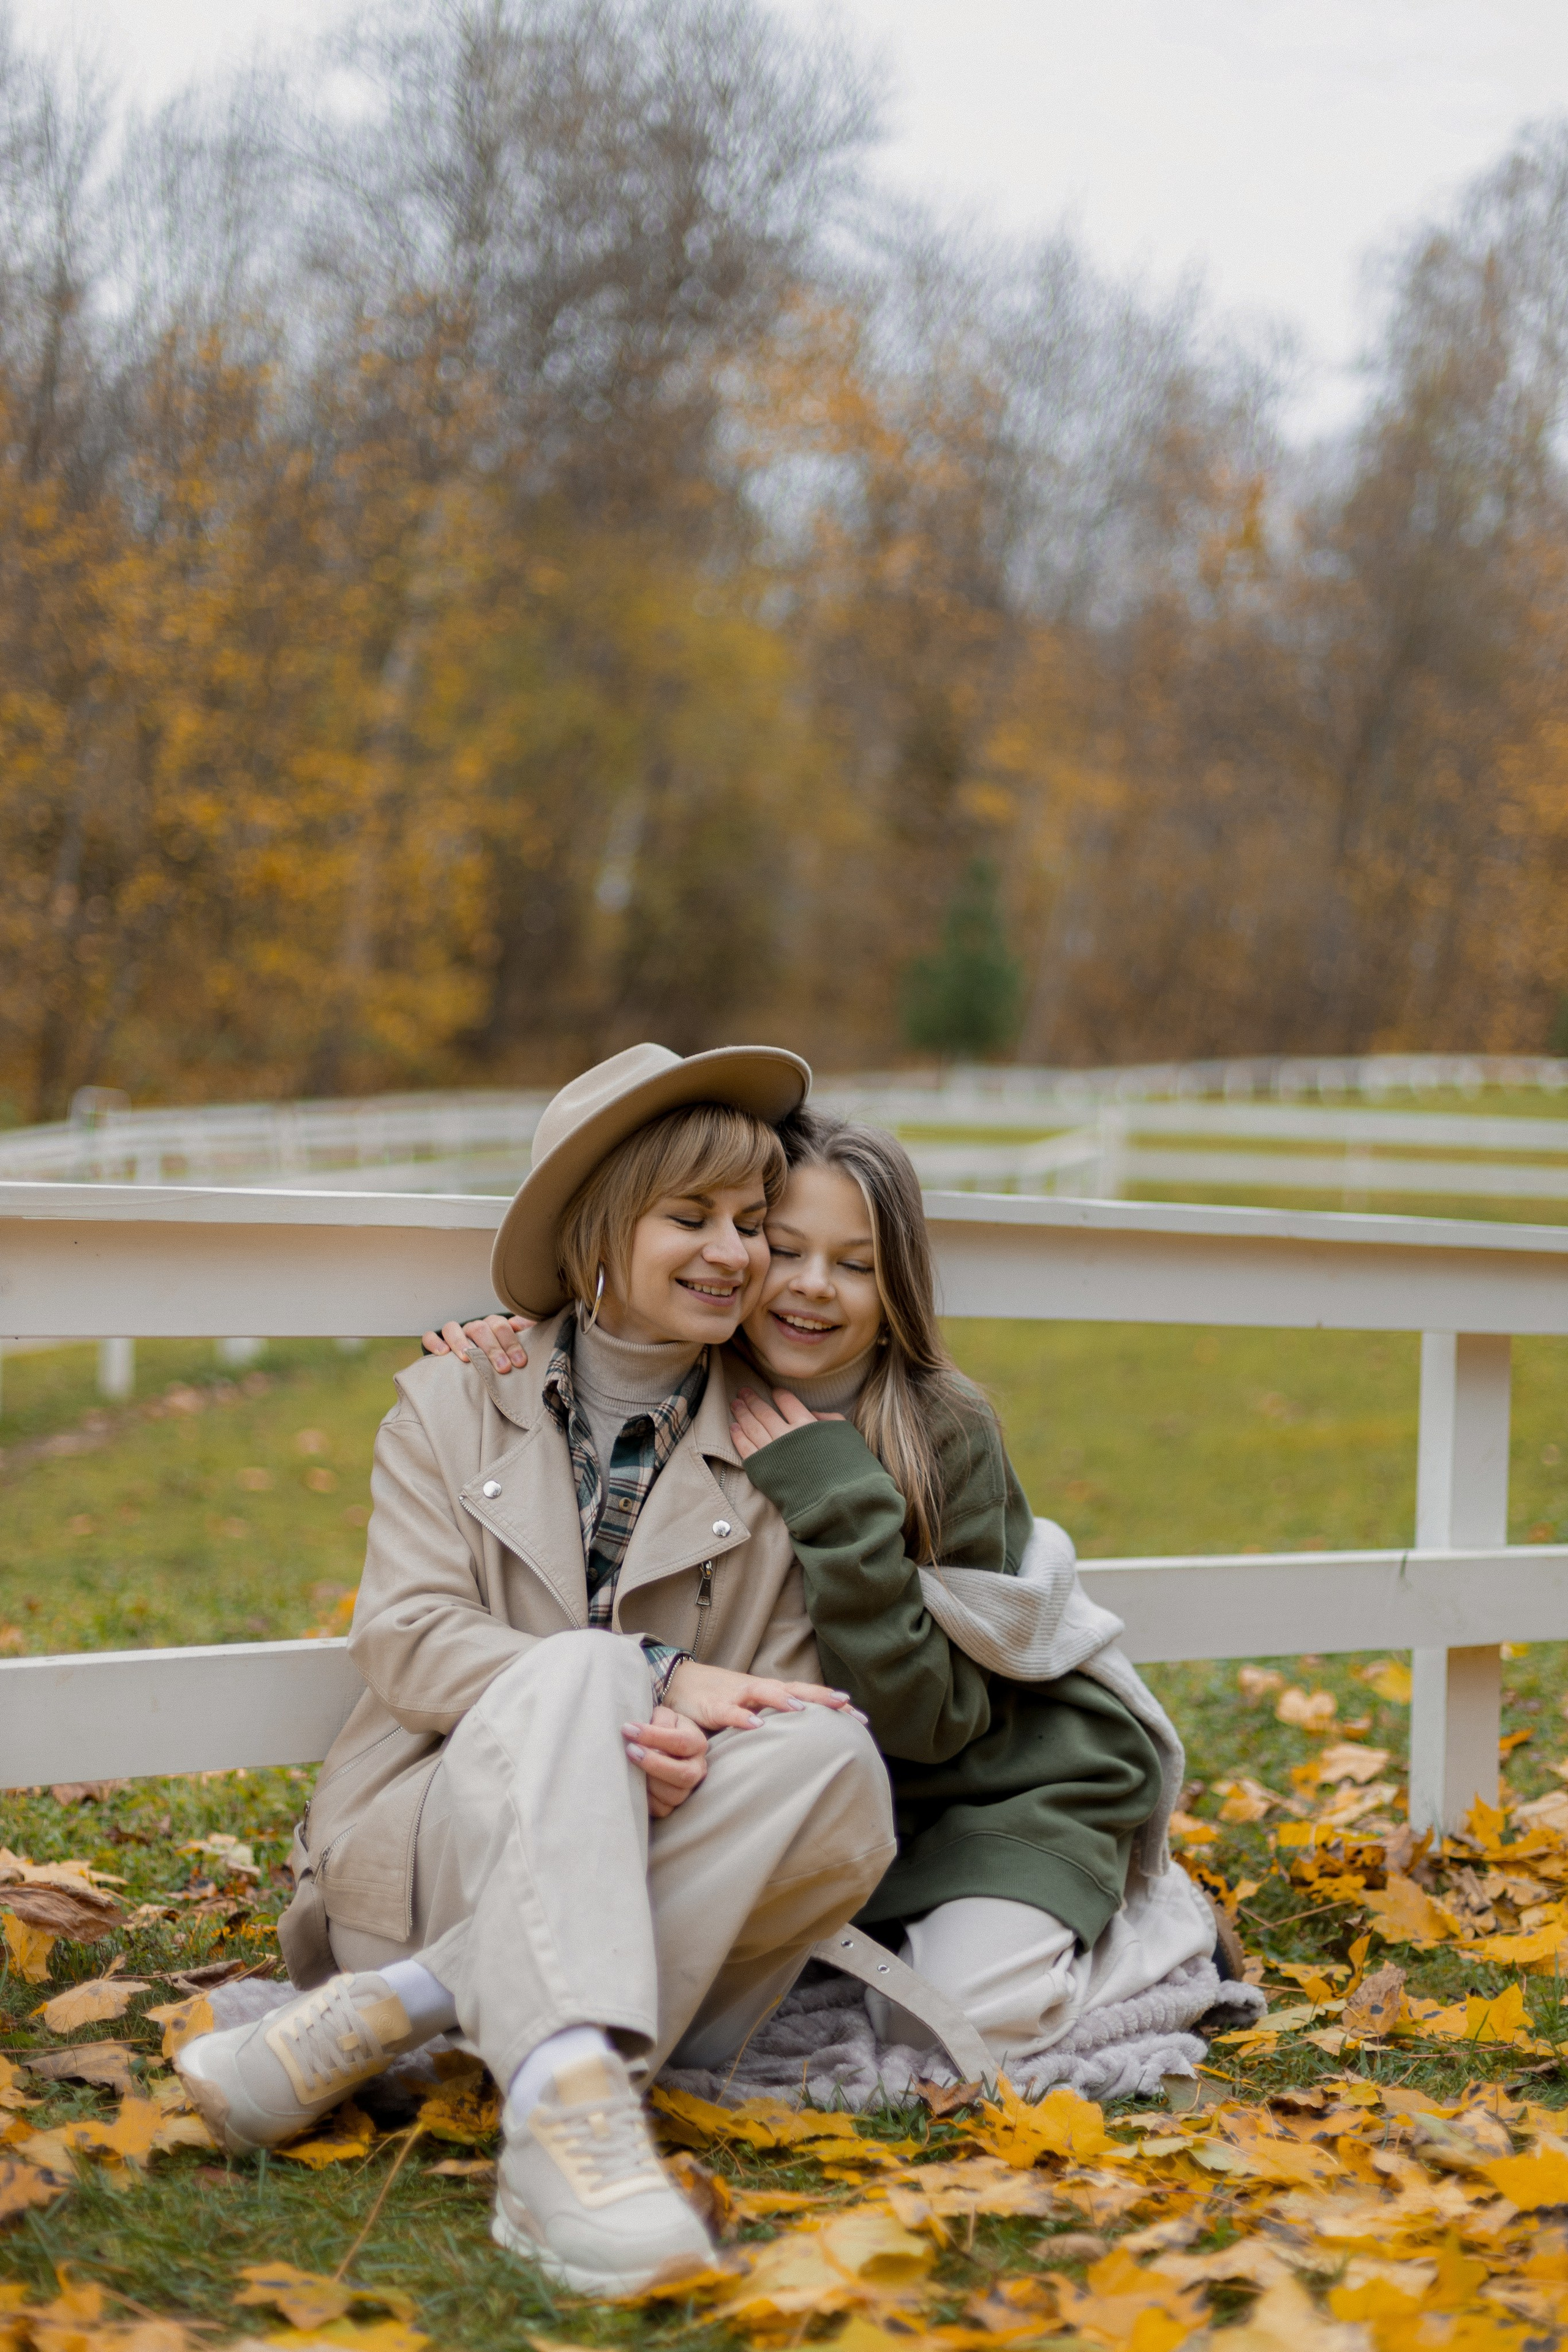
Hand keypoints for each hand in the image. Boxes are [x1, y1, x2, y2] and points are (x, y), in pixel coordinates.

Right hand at [421, 1313, 531, 1372]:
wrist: (472, 1360)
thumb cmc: (497, 1354)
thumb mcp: (512, 1346)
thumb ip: (524, 1333)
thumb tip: (535, 1325)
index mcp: (491, 1326)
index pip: (501, 1326)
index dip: (511, 1342)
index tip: (520, 1362)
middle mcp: (472, 1328)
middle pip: (480, 1329)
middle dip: (492, 1348)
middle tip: (503, 1368)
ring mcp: (453, 1334)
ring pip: (453, 1328)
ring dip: (462, 1342)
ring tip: (469, 1359)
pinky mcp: (436, 1343)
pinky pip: (430, 1338)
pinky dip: (435, 1343)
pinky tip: (443, 1354)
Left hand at [622, 1704, 707, 1817]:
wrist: (664, 1744)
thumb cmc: (662, 1727)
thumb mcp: (663, 1716)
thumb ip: (658, 1721)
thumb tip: (640, 1733)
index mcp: (697, 1742)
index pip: (680, 1742)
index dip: (653, 1736)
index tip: (628, 1729)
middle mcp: (697, 1768)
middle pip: (684, 1774)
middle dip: (654, 1764)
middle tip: (630, 1751)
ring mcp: (688, 1788)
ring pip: (674, 1795)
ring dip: (648, 1783)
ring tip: (629, 1769)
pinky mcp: (675, 1804)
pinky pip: (662, 1809)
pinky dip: (646, 1800)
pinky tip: (633, 1785)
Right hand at [664, 1659, 864, 1732]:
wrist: (675, 1683)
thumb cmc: (716, 1702)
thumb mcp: (748, 1714)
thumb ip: (771, 1727)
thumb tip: (802, 1748)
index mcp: (769, 1695)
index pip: (807, 1696)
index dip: (832, 1705)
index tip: (862, 1718)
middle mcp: (757, 1691)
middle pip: (795, 1690)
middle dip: (821, 1697)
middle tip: (847, 1706)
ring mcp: (736, 1695)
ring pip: (765, 1693)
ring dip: (785, 1700)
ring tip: (805, 1710)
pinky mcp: (712, 1705)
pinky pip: (729, 1712)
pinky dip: (742, 1718)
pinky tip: (755, 1725)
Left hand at [729, 1385, 842, 1459]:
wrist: (836, 1502)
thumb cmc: (847, 1469)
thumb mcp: (846, 1436)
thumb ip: (829, 1420)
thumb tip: (813, 1413)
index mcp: (807, 1424)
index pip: (788, 1403)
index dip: (780, 1395)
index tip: (774, 1392)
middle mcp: (786, 1436)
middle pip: (764, 1412)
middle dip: (752, 1400)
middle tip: (743, 1391)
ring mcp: (772, 1453)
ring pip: (752, 1427)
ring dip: (742, 1413)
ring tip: (735, 1403)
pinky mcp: (762, 1470)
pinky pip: (746, 1449)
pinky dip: (738, 1437)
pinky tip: (733, 1427)